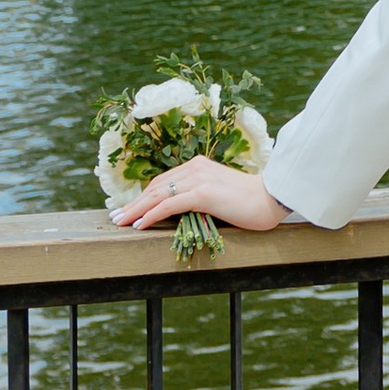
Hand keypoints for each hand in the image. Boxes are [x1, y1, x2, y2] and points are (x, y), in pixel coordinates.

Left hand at [114, 154, 291, 237]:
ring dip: (135, 210)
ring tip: (120, 222)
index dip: (143, 196)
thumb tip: (181, 213)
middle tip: (116, 217)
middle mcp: (195, 167)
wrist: (272, 198)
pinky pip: (168, 205)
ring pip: (157, 195)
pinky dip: (151, 215)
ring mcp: (198, 179)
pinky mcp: (202, 193)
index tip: (129, 208)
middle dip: (133, 203)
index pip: (163, 181)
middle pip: (155, 187)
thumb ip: (200, 197)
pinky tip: (139, 224)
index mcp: (198, 165)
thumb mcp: (220, 195)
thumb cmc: (251, 201)